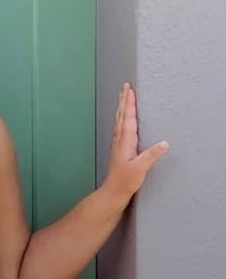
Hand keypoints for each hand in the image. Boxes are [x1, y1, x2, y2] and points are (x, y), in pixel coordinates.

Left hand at [102, 83, 167, 205]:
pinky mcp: (119, 149)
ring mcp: (118, 144)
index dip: (129, 103)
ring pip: (119, 120)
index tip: (130, 90)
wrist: (113, 192)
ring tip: (123, 97)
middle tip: (124, 86)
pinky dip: (122, 118)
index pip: (128, 118)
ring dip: (121, 107)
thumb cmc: (124, 182)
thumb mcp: (140, 169)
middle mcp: (120, 140)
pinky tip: (123, 119)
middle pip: (122, 115)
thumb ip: (151, 156)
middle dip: (124, 100)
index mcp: (126, 141)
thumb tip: (164, 144)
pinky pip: (120, 128)